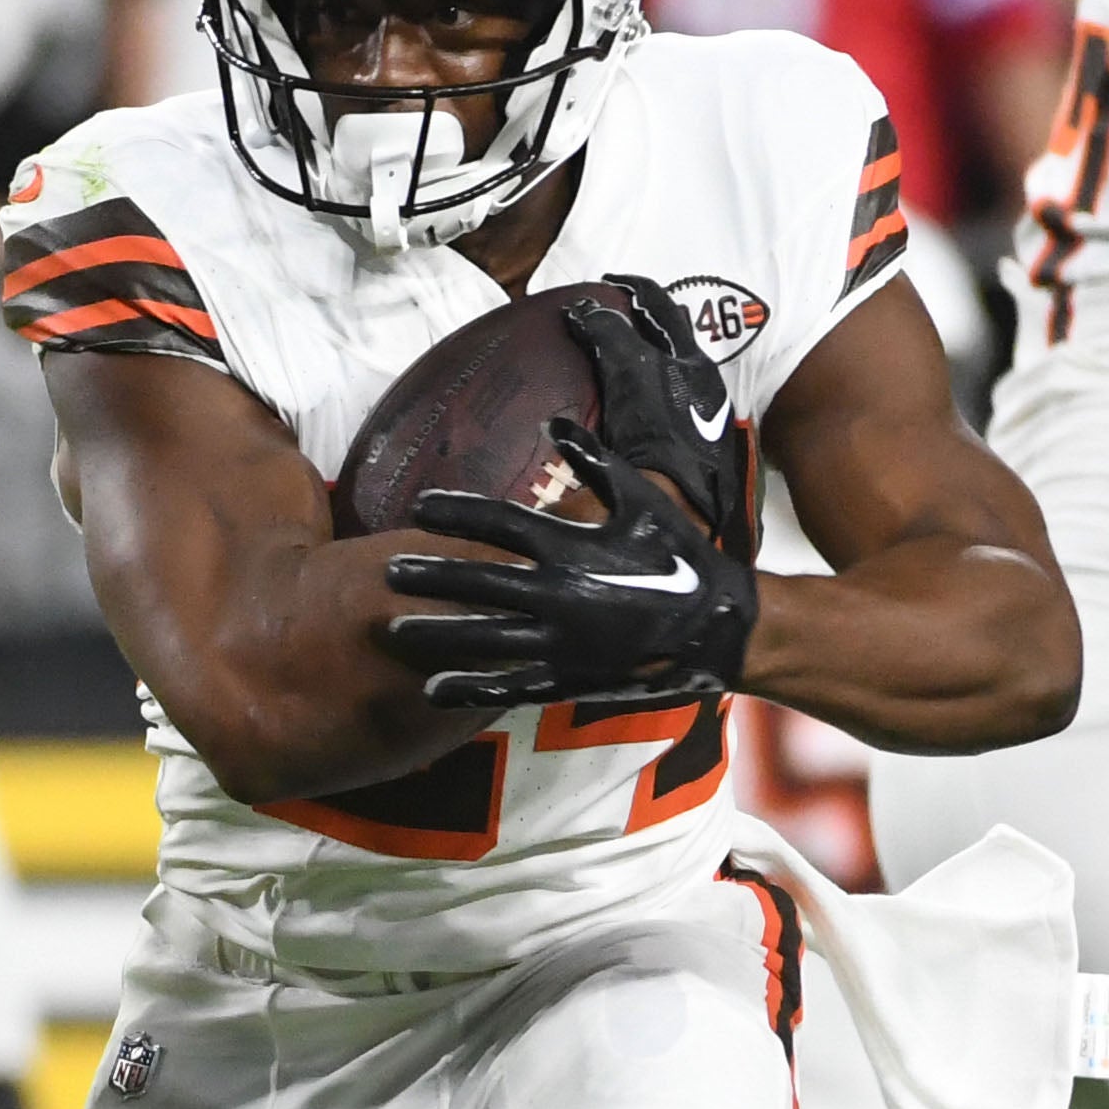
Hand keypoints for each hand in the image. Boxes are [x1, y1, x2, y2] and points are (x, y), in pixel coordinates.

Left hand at [378, 443, 760, 709]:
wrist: (722, 626)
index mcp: (576, 545)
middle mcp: (563, 593)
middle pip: (479, 582)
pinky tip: (431, 687)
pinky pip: (511, 686)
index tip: (420, 510)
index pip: (500, 523)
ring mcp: (564, 641)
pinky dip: (469, 688)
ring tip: (392, 630)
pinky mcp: (571, 679)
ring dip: (434, 633)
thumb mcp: (643, 500)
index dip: (456, 514)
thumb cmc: (681, 555)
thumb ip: (593, 461)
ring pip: (484, 638)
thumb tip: (551, 420)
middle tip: (387, 572)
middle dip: (430, 576)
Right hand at [568, 280, 750, 557]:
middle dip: (637, 320)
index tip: (603, 283)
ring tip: (601, 356)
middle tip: (602, 316)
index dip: (630, 289)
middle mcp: (699, 383)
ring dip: (635, 355)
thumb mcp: (632, 374)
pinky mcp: (678, 444)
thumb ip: (612, 335)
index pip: (660, 305)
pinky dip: (631, 390)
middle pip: (667, 336)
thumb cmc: (658, 434)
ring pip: (662, 369)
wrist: (677, 506)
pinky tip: (611, 404)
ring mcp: (691, 415)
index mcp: (691, 360)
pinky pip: (652, 401)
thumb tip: (586, 308)